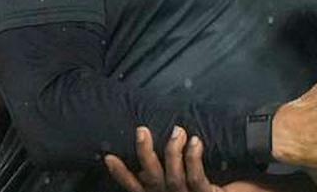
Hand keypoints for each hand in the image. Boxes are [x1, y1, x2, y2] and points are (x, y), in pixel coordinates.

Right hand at [105, 126, 224, 191]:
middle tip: (141, 130)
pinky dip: (193, 159)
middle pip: (152, 179)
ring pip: (173, 178)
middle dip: (144, 153)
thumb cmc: (208, 187)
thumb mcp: (183, 181)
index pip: (136, 186)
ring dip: (173, 152)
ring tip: (178, 130)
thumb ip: (168, 170)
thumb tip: (154, 148)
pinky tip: (196, 142)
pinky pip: (196, 179)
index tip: (108, 156)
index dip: (121, 174)